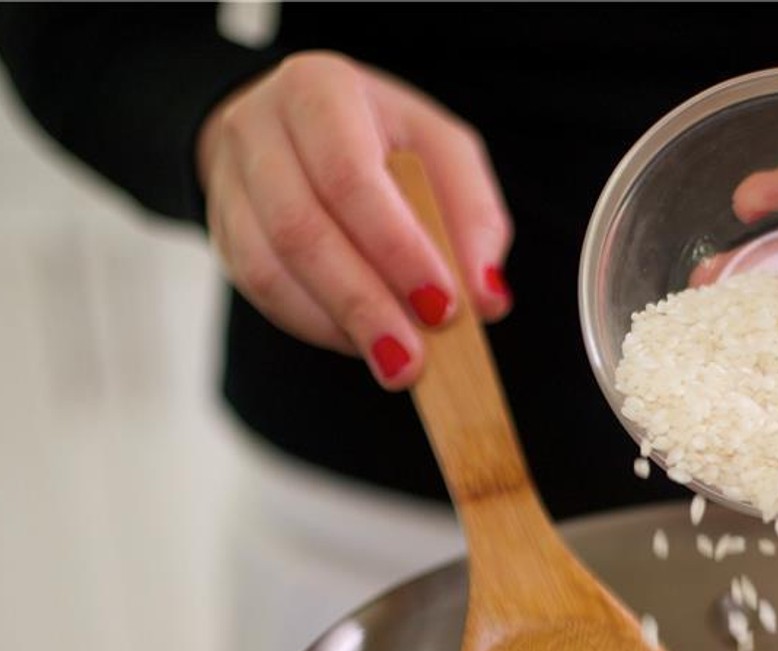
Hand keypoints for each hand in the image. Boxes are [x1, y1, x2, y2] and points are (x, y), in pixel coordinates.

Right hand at [197, 51, 513, 387]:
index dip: (397, 250)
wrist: (302, 131)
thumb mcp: (444, 153)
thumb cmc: (387, 142)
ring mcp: (231, 183)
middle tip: (414, 361)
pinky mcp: (224, 233)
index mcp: (320, 92)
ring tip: (396, 365)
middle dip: (364, 304)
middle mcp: (259, 129)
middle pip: (300, 229)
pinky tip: (361, 343)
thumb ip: (473, 218)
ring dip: (338, 325)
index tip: (443, 308)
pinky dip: (316, 326)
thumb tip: (487, 297)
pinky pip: (262, 291)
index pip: (349, 178)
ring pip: (270, 268)